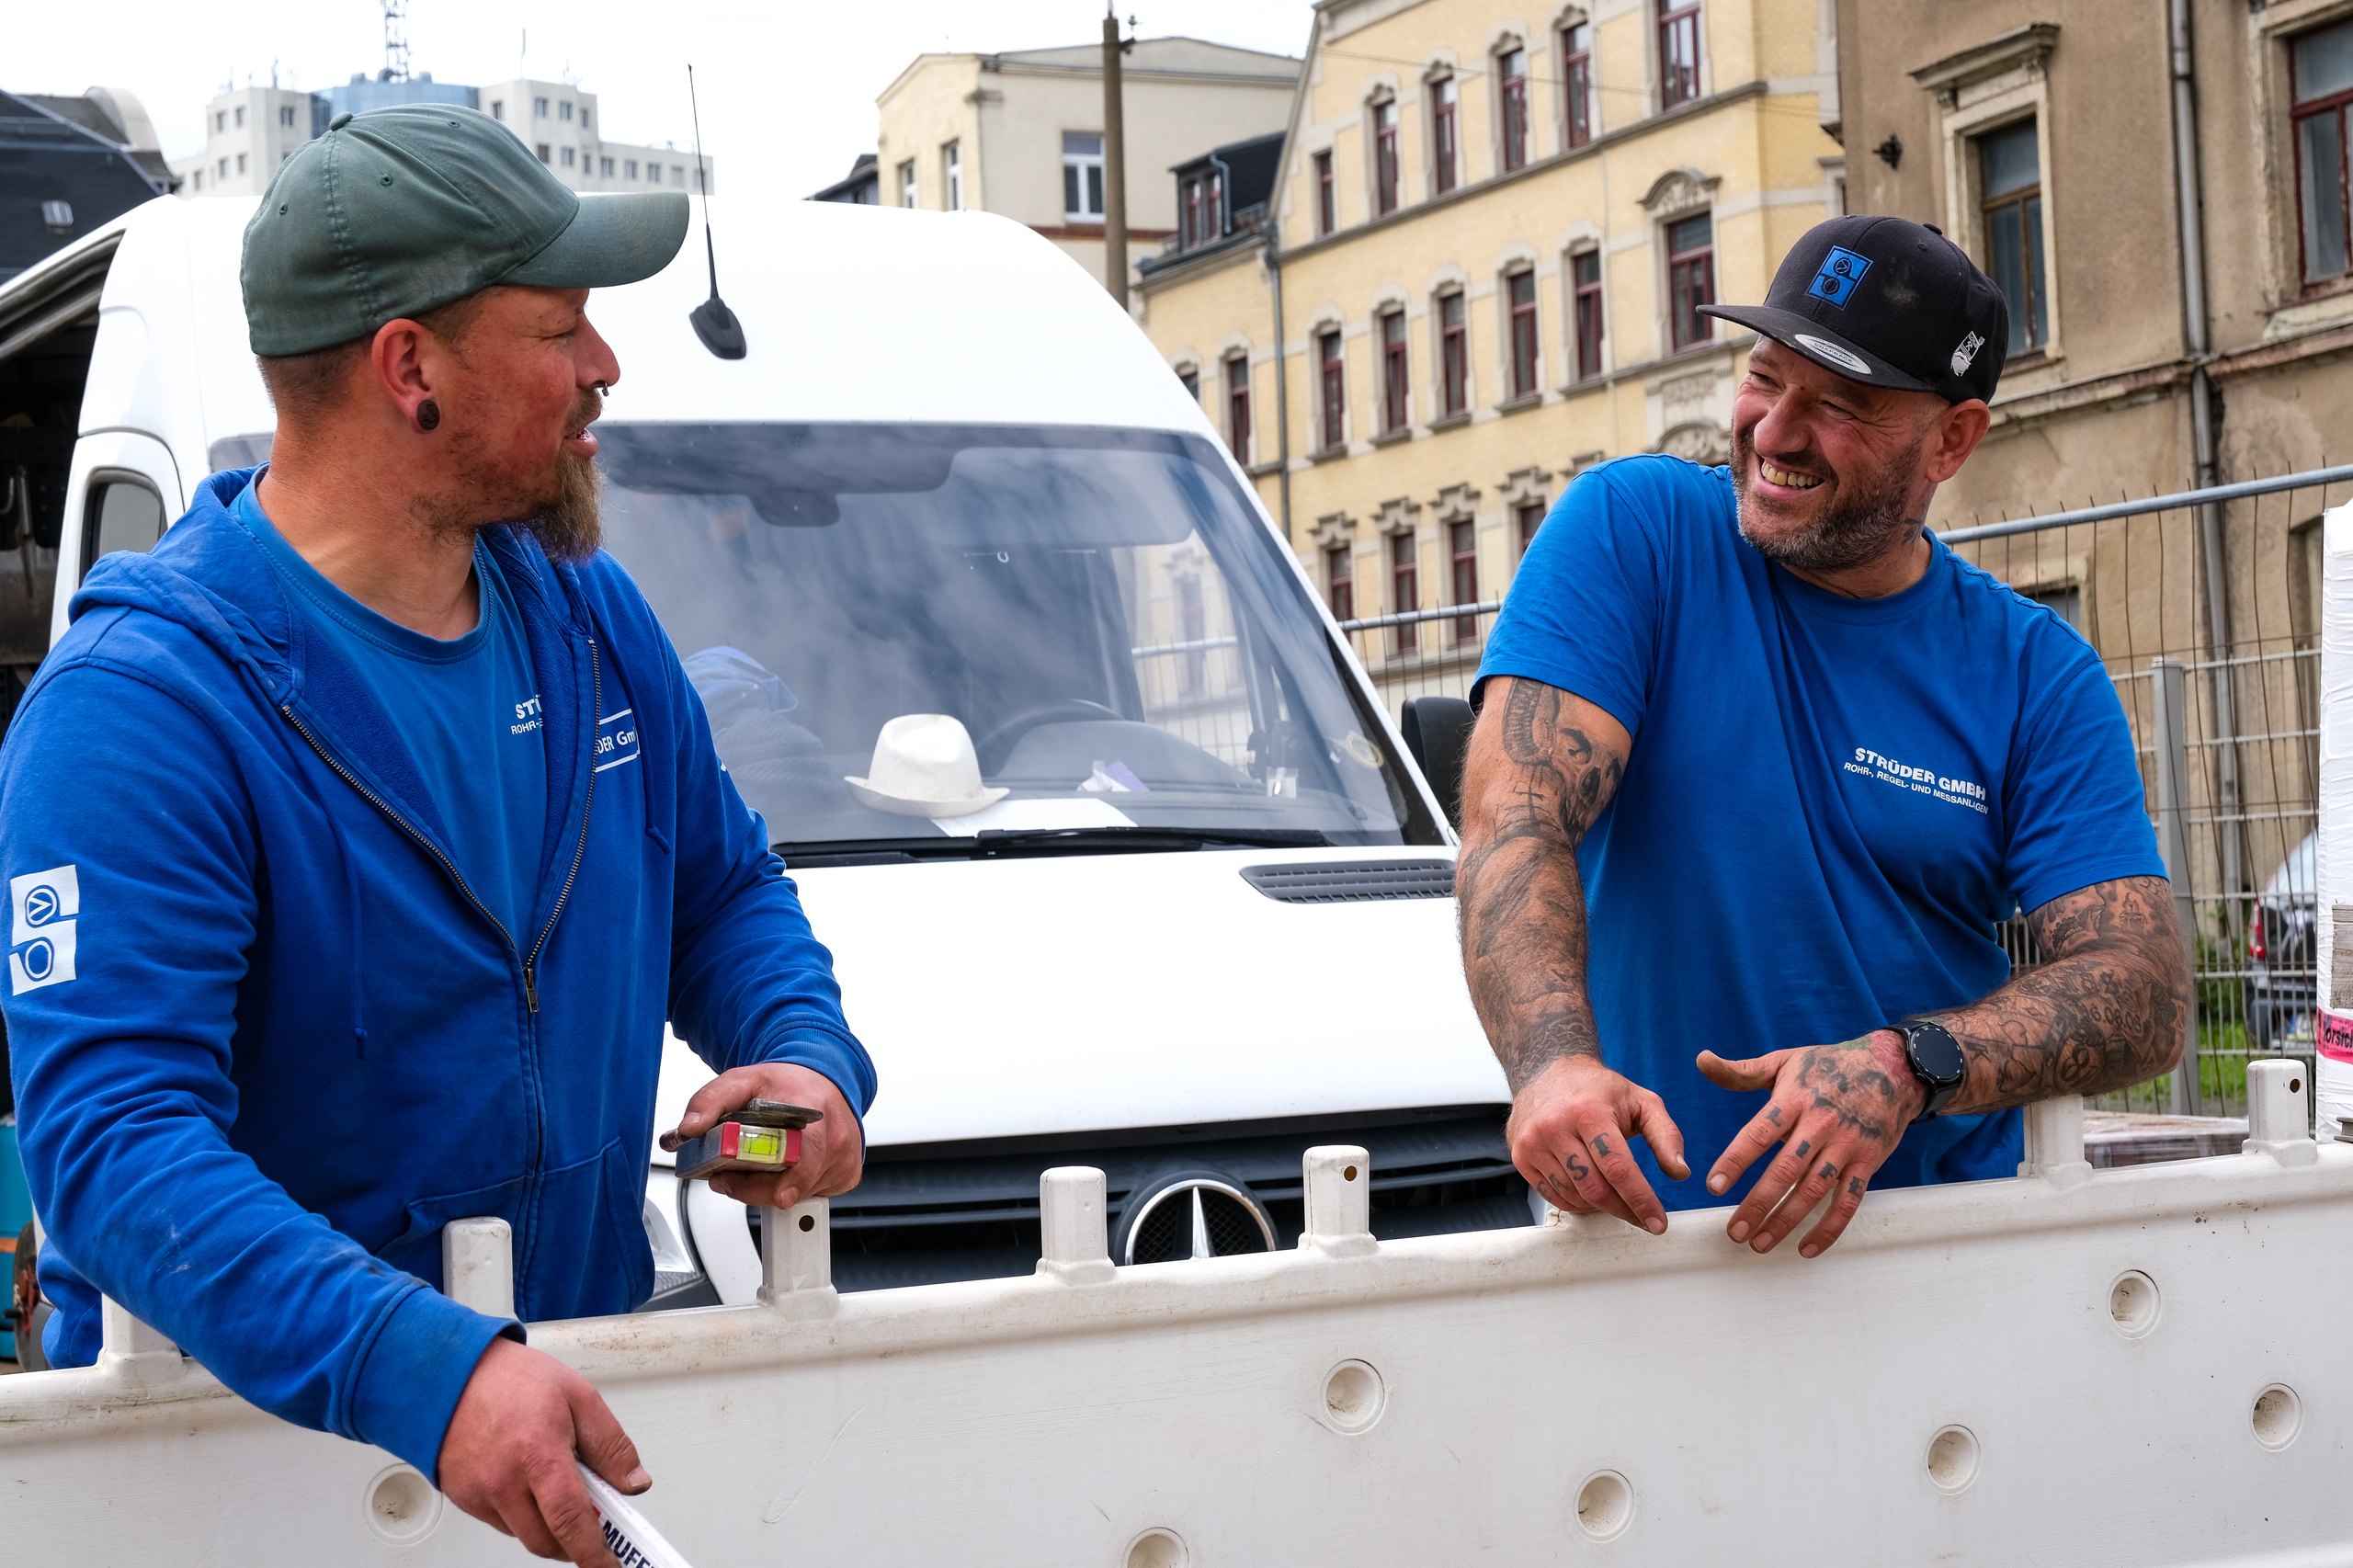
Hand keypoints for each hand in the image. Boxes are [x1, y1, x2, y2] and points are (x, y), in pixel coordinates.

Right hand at [438, 1337, 645, 1565]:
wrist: (451, 1372)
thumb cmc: (512, 1379)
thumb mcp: (579, 1397)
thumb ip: (610, 1445)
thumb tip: (634, 1483)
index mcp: (538, 1453)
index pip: (572, 1520)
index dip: (595, 1552)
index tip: (612, 1566)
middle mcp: (503, 1481)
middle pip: (547, 1540)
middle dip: (575, 1543)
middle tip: (595, 1524)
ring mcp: (479, 1493)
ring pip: (524, 1534)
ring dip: (549, 1527)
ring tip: (558, 1488)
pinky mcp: (462, 1498)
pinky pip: (501, 1522)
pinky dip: (523, 1515)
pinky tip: (528, 1483)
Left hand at [660, 1061, 862, 1208]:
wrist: (820, 1080)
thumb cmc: (788, 1085)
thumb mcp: (742, 1081)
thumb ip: (711, 1101)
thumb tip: (691, 1128)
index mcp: (813, 1112)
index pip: (808, 1156)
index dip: (793, 1181)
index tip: (780, 1195)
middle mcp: (834, 1138)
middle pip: (795, 1184)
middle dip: (755, 1187)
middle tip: (729, 1176)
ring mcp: (843, 1160)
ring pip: (799, 1195)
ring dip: (770, 1188)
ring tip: (756, 1165)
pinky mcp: (847, 1176)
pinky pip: (812, 1196)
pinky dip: (791, 1188)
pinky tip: (784, 1168)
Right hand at [1505, 1055, 1688, 1233]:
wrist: (1546, 1070)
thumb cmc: (1598, 1090)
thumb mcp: (1641, 1101)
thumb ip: (1666, 1135)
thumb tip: (1680, 1171)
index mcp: (1589, 1111)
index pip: (1619, 1168)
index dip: (1641, 1200)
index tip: (1657, 1223)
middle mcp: (1556, 1127)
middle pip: (1595, 1189)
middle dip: (1624, 1210)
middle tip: (1642, 1218)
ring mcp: (1533, 1143)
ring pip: (1574, 1197)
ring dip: (1601, 1208)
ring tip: (1616, 1198)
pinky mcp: (1520, 1156)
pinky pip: (1553, 1197)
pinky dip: (1577, 1204)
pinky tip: (1590, 1193)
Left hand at [1698, 1031, 1926, 1257]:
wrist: (1893, 1068)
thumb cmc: (1828, 1066)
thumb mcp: (1784, 1061)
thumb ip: (1742, 1071)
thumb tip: (1701, 1059)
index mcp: (1794, 1099)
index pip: (1760, 1134)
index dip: (1736, 1161)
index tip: (1713, 1186)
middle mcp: (1820, 1125)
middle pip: (1785, 1170)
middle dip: (1758, 1204)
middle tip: (1735, 1231)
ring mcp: (1846, 1146)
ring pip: (1814, 1191)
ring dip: (1786, 1221)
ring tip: (1759, 1244)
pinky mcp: (1868, 1162)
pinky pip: (1848, 1201)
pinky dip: (1829, 1228)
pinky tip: (1806, 1248)